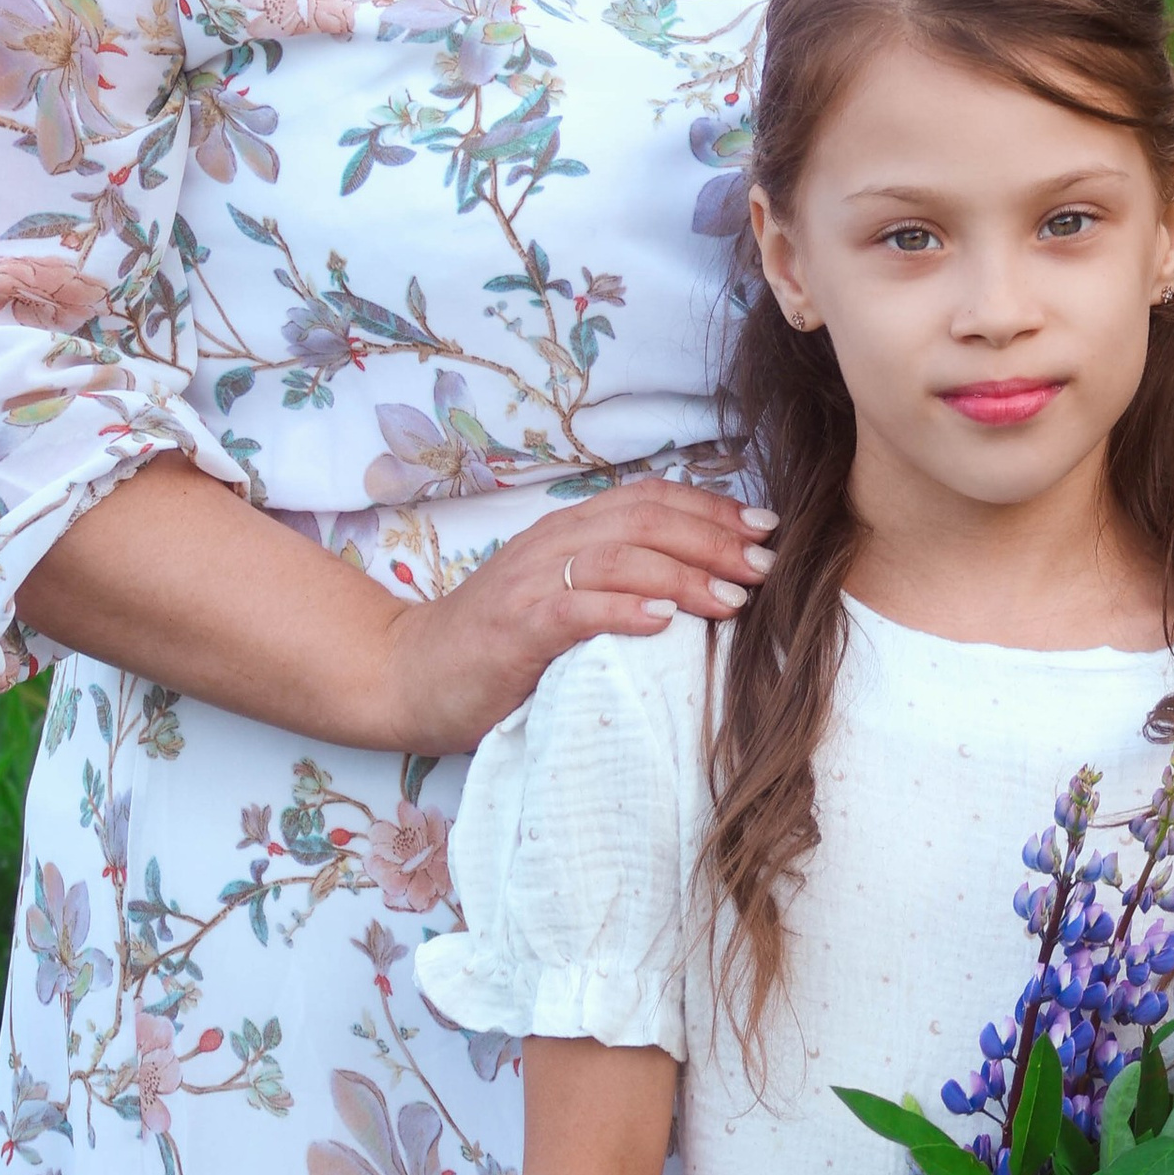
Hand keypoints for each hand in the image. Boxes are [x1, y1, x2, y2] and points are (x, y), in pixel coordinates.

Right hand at [381, 481, 775, 752]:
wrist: (407, 675)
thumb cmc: (496, 647)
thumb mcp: (562, 600)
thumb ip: (616, 583)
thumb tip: (706, 586)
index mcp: (568, 532)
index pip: (650, 499)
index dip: (712, 507)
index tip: (766, 529)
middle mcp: (551, 545)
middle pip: (645, 519)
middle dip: (714, 538)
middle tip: (766, 566)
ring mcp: (529, 584)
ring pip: (618, 556)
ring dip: (682, 572)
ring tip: (732, 598)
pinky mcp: (513, 629)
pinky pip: (574, 608)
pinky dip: (623, 609)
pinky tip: (663, 619)